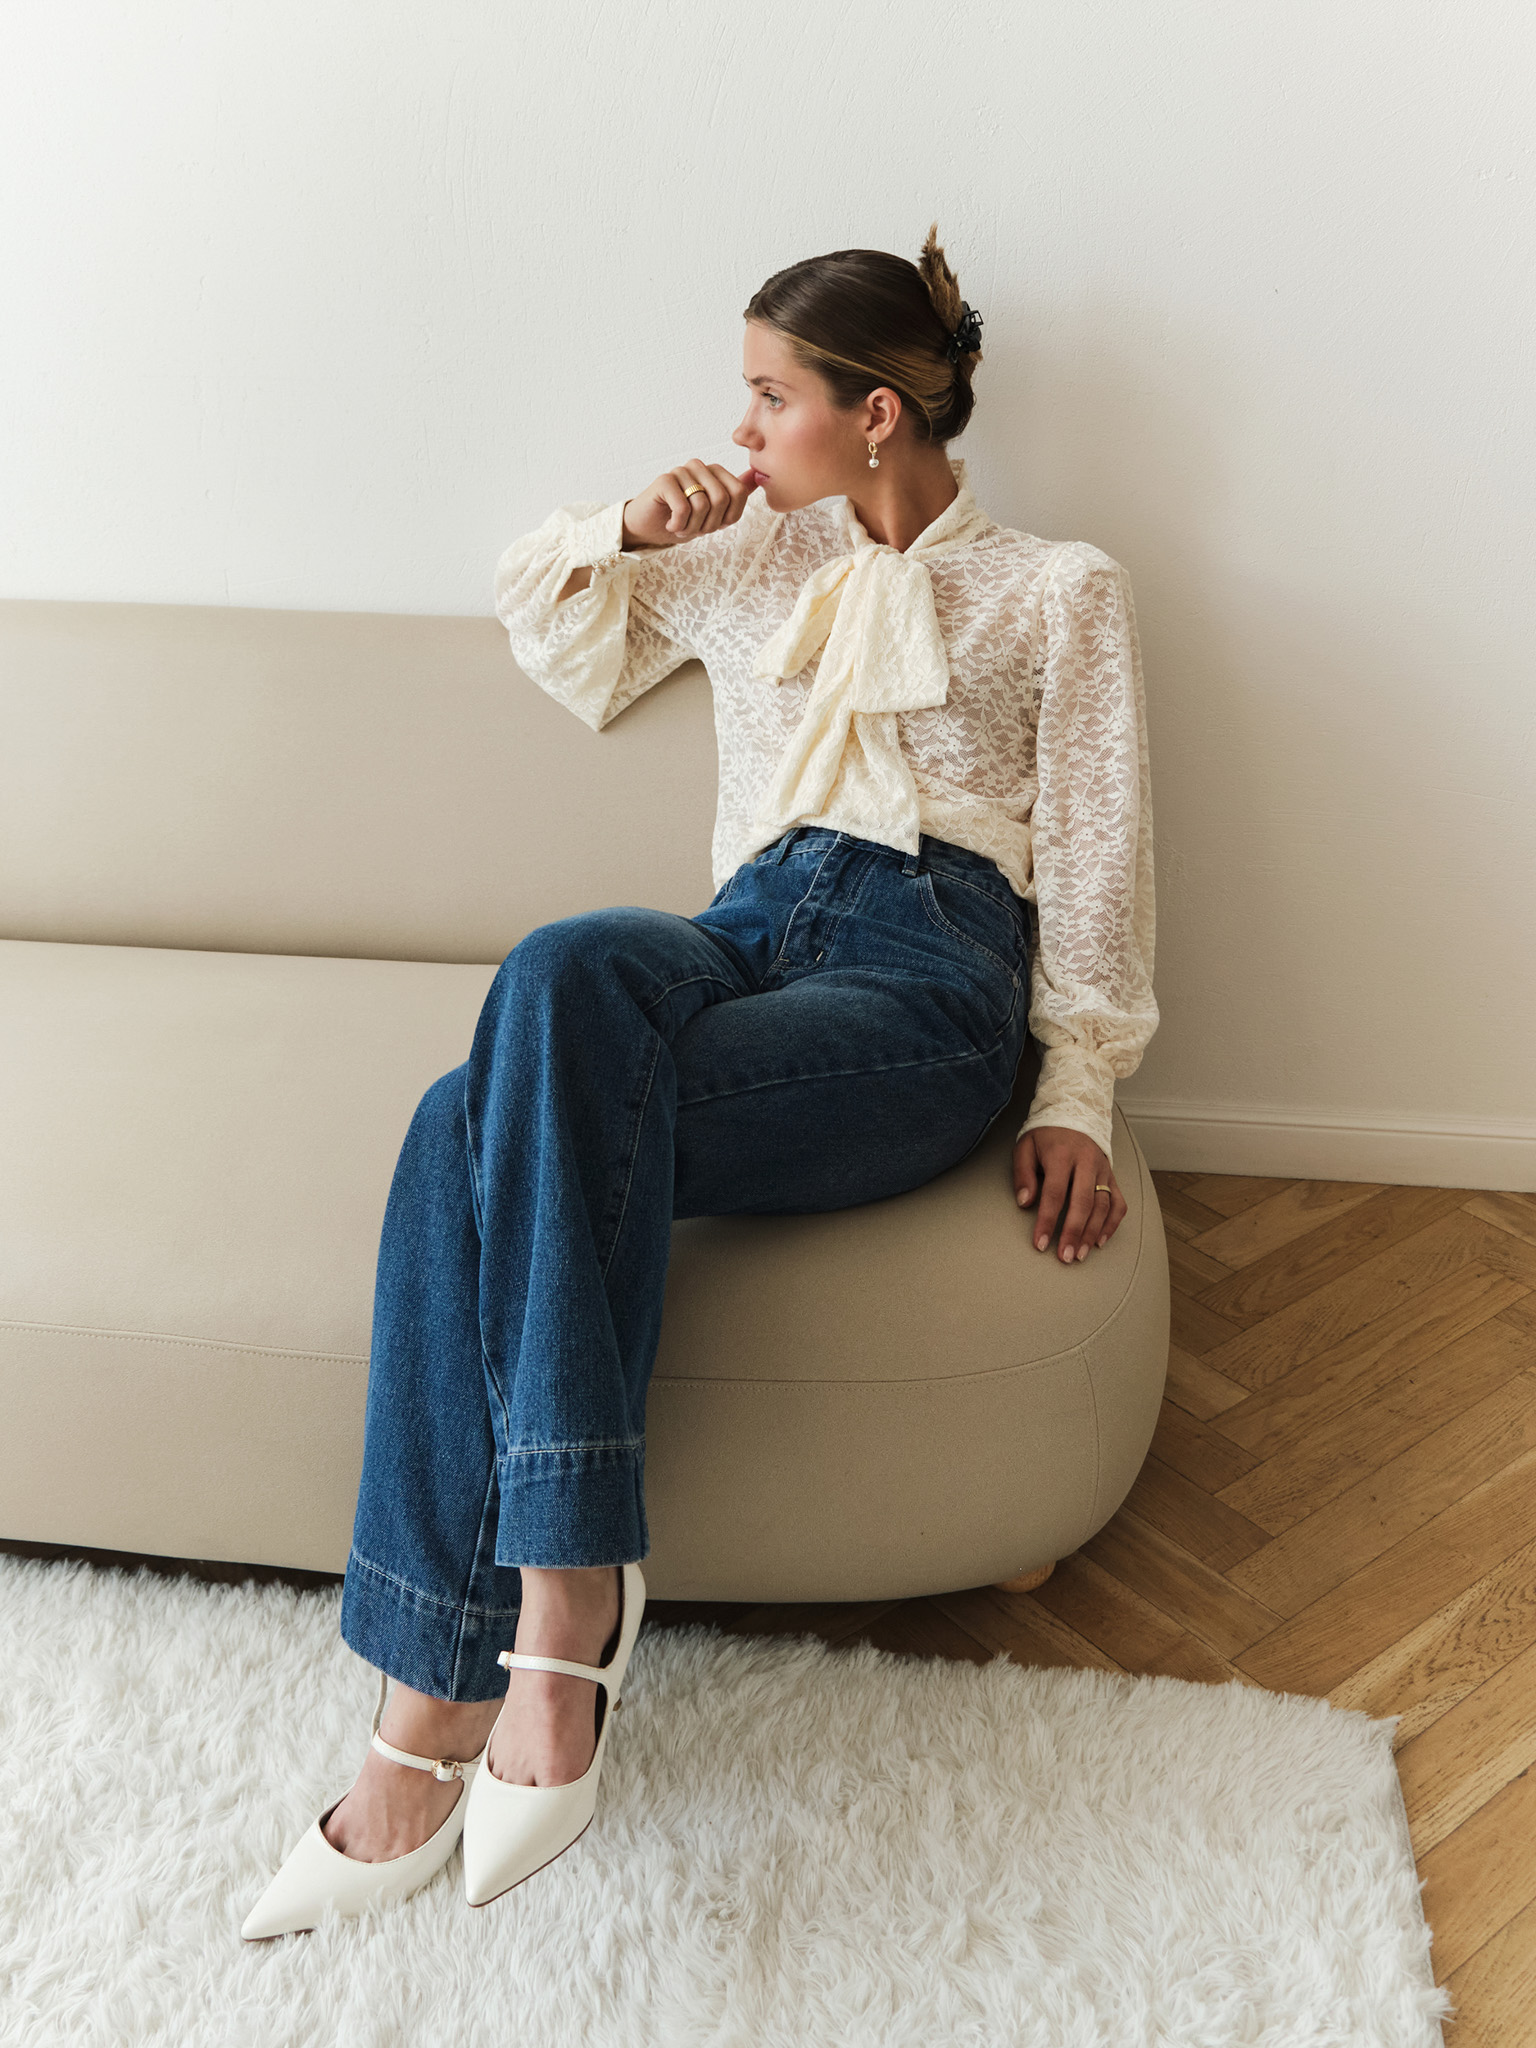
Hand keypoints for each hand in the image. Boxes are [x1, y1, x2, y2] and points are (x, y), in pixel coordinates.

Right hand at [620, 461, 758, 548]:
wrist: (649, 527)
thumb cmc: (683, 519)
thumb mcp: (716, 512)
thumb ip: (736, 493)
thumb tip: (759, 475)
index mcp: (716, 472)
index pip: (739, 493)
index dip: (729, 517)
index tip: (713, 524)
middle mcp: (700, 466)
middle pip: (721, 498)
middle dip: (709, 524)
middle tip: (694, 529)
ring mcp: (681, 471)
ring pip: (702, 504)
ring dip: (692, 527)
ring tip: (681, 527)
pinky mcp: (664, 480)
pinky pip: (683, 507)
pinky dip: (679, 525)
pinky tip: (671, 525)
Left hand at [1013, 1127, 1125, 1263]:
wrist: (1076, 1111)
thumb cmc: (1046, 1134)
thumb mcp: (1025, 1147)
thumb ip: (1023, 1174)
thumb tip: (1025, 1203)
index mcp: (1062, 1155)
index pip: (1055, 1193)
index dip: (1048, 1221)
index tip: (1041, 1243)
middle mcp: (1087, 1162)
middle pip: (1083, 1203)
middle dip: (1074, 1233)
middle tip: (1065, 1256)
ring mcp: (1103, 1169)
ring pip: (1103, 1205)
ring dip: (1092, 1233)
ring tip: (1080, 1254)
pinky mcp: (1112, 1175)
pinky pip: (1118, 1202)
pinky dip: (1112, 1223)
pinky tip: (1100, 1240)